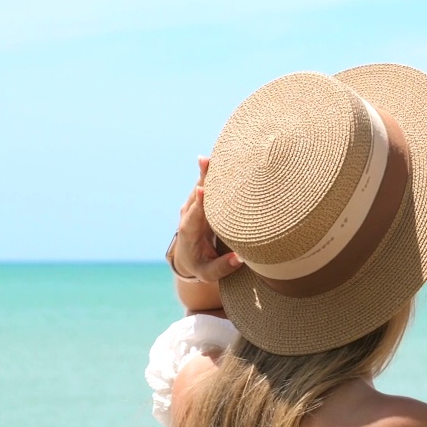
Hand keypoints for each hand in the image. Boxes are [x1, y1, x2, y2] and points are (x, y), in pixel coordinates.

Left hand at [172, 156, 243, 281]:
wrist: (186, 258)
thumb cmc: (200, 266)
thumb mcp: (208, 273)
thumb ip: (222, 267)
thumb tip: (240, 258)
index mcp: (189, 231)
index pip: (194, 215)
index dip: (199, 203)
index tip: (203, 190)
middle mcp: (189, 214)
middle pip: (197, 194)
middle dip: (202, 178)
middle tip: (207, 160)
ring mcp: (194, 206)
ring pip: (201, 185)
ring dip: (208, 170)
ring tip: (216, 153)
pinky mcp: (201, 202)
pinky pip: (207, 185)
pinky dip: (213, 172)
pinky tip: (221, 157)